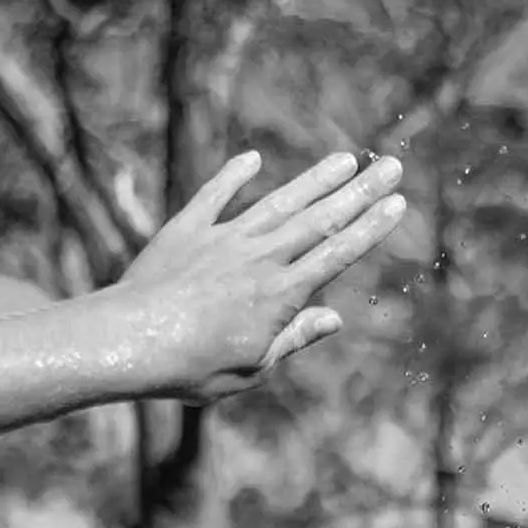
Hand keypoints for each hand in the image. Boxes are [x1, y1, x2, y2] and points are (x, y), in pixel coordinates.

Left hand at [113, 150, 408, 403]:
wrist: (129, 341)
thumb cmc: (192, 368)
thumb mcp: (254, 368)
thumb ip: (295, 338)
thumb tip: (336, 318)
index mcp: (281, 295)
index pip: (338, 254)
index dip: (371, 228)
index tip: (398, 204)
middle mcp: (259, 258)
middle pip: (319, 219)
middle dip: (360, 192)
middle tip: (392, 165)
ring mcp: (223, 239)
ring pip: (278, 202)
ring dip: (314, 179)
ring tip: (345, 158)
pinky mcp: (186, 229)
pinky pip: (214, 195)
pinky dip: (233, 176)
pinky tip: (253, 159)